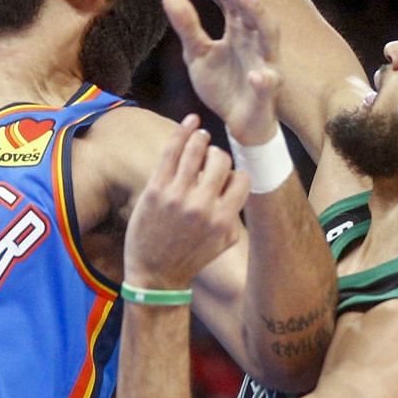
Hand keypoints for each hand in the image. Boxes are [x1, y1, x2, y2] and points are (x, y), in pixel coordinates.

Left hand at [125, 116, 248, 290]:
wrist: (155, 275)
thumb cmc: (190, 258)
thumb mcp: (224, 241)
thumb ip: (235, 212)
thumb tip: (242, 182)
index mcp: (224, 219)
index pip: (242, 179)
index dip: (235, 174)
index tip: (226, 176)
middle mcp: (203, 205)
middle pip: (221, 160)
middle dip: (218, 157)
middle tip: (210, 160)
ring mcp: (178, 196)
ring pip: (197, 149)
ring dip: (201, 139)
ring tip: (200, 137)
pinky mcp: (156, 189)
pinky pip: (172, 151)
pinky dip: (183, 132)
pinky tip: (190, 121)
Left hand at [164, 0, 281, 146]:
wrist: (238, 122)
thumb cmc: (222, 84)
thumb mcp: (197, 54)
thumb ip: (187, 27)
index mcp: (239, 29)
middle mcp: (255, 40)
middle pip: (249, 5)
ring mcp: (264, 64)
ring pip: (269, 35)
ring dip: (259, 14)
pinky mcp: (267, 92)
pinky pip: (269, 83)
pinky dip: (264, 79)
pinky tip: (257, 76)